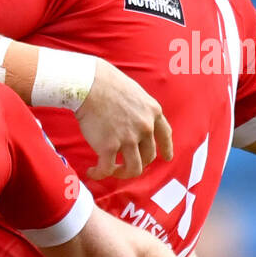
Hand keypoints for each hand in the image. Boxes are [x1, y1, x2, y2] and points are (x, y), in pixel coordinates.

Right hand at [76, 57, 173, 179]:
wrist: (88, 84)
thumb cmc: (106, 83)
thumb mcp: (134, 92)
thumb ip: (138, 109)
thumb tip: (131, 121)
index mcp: (152, 111)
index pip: (165, 134)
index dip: (166, 148)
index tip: (166, 158)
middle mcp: (145, 127)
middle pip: (148, 156)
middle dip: (138, 163)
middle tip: (125, 164)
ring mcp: (128, 138)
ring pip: (133, 169)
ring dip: (122, 173)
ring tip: (111, 171)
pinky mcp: (109, 147)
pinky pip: (107, 169)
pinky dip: (99, 174)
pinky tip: (92, 172)